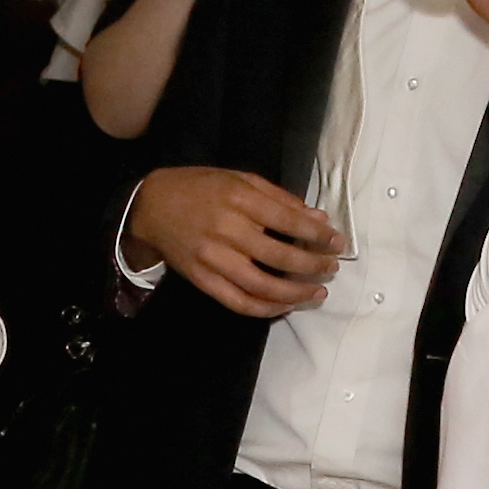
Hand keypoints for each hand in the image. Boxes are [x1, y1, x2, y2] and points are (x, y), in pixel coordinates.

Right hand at [125, 165, 341, 317]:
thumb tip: (317, 217)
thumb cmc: (200, 188)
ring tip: (316, 292)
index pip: (290, 222)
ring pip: (263, 287)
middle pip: (282, 258)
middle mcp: (228, 231)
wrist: (150, 206)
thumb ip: (279, 199)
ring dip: (296, 294)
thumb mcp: (240, 179)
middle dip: (314, 266)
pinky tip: (286, 306)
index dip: (319, 235)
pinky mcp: (203, 280)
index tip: (338, 242)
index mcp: (240, 200)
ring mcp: (214, 260)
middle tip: (331, 268)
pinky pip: (239, 302)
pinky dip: (266, 309)